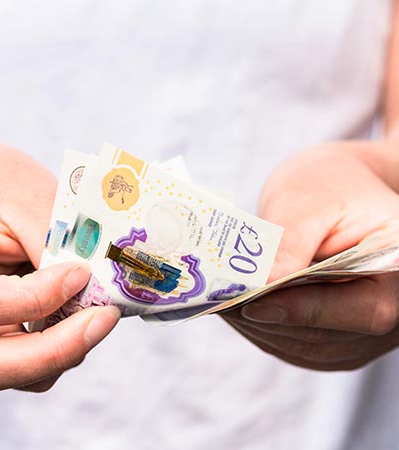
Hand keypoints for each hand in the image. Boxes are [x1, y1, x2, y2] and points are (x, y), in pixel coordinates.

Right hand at [0, 143, 119, 393]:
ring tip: (100, 313)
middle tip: (107, 317)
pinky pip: (27, 363)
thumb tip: (94, 282)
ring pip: (11, 374)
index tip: (80, 273)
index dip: (34, 297)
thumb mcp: (20, 197)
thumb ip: (50, 240)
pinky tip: (83, 316)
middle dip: (56, 350)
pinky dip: (60, 349)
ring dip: (64, 352)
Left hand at [223, 141, 398, 369]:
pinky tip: (238, 310)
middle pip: (328, 335)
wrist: (339, 191)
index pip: (362, 309)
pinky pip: (301, 345)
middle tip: (216, 304)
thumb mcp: (310, 201)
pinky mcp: (340, 334)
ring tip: (219, 305)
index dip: (302, 312)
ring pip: (308, 346)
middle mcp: (394, 308)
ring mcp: (367, 329)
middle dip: (267, 320)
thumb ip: (291, 244)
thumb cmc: (330, 184)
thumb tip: (261, 289)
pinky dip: (266, 330)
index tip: (249, 306)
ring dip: (259, 328)